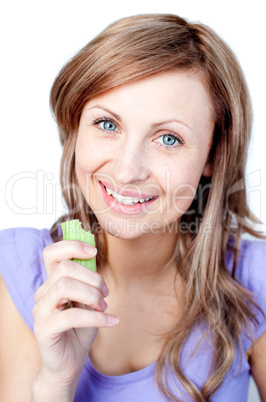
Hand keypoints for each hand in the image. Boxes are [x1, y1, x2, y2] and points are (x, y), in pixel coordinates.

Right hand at [32, 240, 117, 396]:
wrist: (69, 364)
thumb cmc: (79, 330)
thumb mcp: (87, 301)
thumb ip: (88, 281)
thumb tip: (94, 258)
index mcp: (52, 283)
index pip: (51, 253)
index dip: (72, 246)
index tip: (93, 252)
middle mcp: (42, 293)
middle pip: (64, 268)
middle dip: (92, 277)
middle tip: (105, 294)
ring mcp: (40, 310)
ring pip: (64, 286)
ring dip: (91, 295)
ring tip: (103, 307)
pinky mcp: (44, 328)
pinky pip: (71, 315)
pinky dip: (97, 317)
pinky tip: (111, 321)